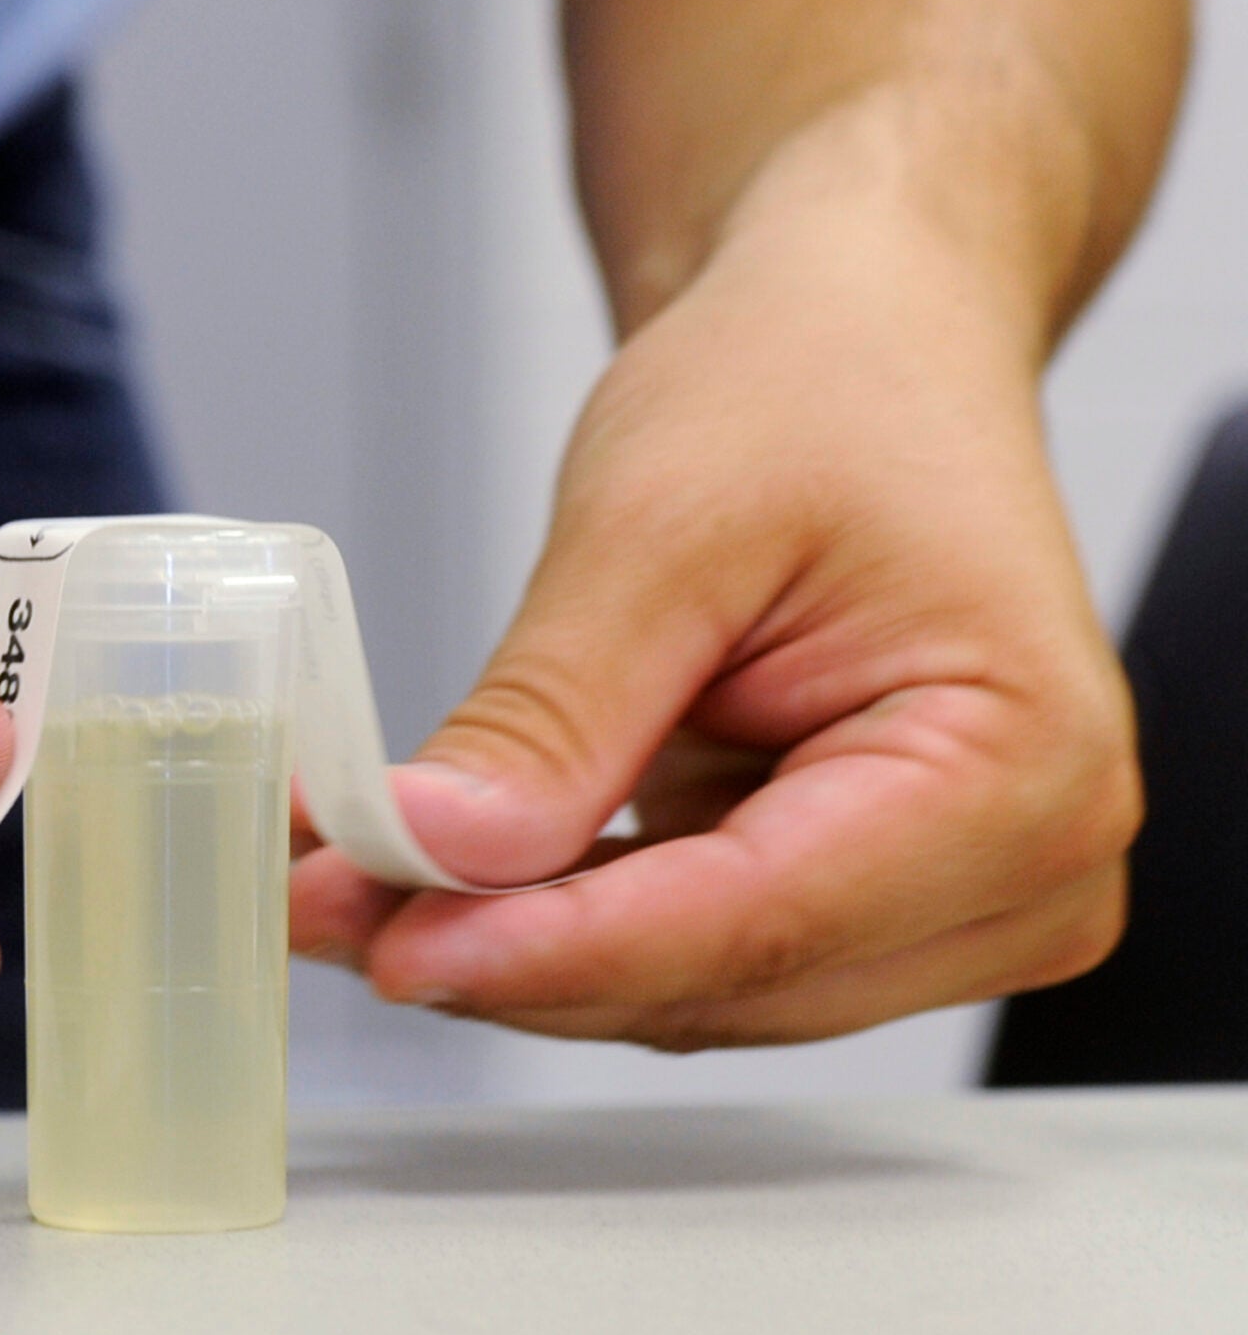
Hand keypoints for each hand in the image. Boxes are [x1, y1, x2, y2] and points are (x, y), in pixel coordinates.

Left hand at [291, 192, 1139, 1048]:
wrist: (860, 344)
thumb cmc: (812, 387)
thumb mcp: (659, 523)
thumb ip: (554, 713)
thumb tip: (434, 850)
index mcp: (1020, 766)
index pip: (757, 920)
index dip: (554, 949)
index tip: (390, 944)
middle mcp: (1020, 867)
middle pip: (719, 979)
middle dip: (504, 951)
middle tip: (314, 901)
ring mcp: (944, 904)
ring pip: (686, 990)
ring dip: (507, 945)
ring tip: (339, 877)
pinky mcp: (852, 901)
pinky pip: (680, 952)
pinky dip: (546, 918)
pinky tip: (423, 873)